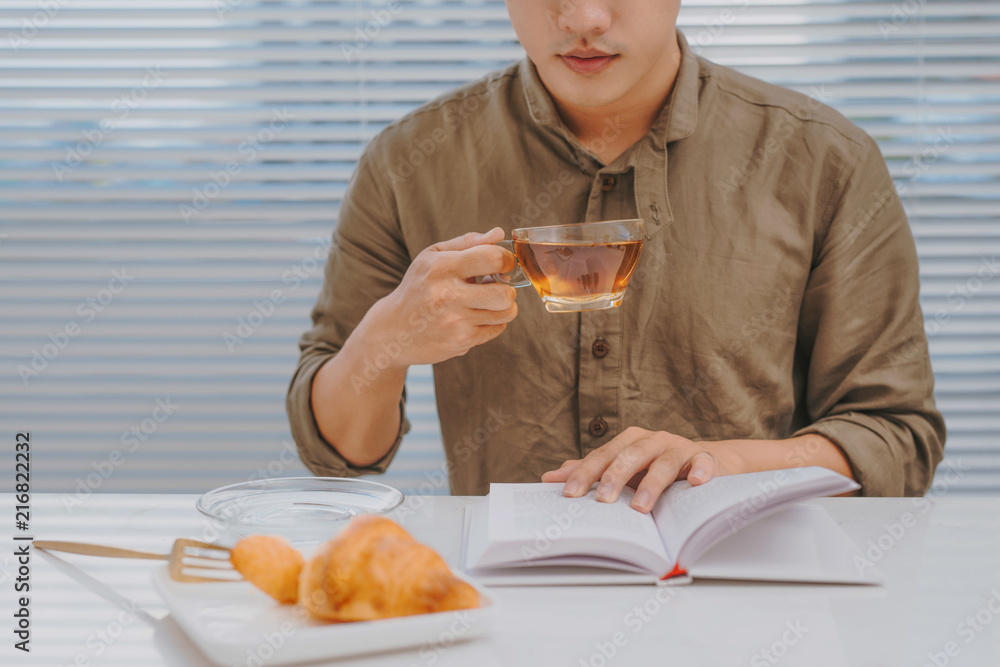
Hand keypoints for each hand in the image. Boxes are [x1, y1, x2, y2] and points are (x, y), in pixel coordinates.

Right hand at [366, 227, 517, 366]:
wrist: (392, 331)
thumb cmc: (417, 288)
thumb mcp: (432, 257)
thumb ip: (467, 242)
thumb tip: (499, 233)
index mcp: (442, 267)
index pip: (493, 258)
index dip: (507, 259)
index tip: (503, 263)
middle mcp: (448, 296)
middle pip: (506, 293)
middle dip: (507, 287)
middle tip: (495, 285)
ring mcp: (455, 322)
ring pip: (506, 312)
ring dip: (503, 305)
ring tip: (487, 300)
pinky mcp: (461, 342)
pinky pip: (497, 329)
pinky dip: (493, 321)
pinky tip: (477, 315)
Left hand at [540, 427, 740, 512]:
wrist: (702, 462)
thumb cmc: (655, 468)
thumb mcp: (622, 469)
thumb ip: (589, 472)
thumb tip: (549, 478)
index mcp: (629, 441)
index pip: (602, 456)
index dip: (585, 473)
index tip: (569, 494)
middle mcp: (653, 440)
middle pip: (630, 455)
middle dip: (614, 477)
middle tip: (602, 501)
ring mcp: (679, 448)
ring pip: (663, 463)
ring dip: (651, 485)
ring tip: (640, 508)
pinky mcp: (704, 459)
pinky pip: (703, 463)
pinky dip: (700, 471)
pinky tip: (695, 483)